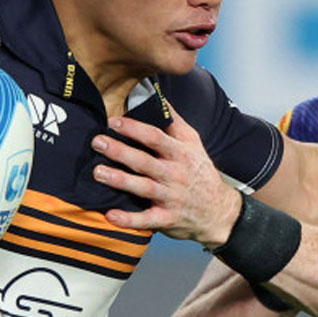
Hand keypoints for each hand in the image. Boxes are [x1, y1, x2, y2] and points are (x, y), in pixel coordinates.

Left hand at [90, 103, 241, 247]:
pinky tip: (110, 216)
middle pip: (145, 161)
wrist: (220, 211)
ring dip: (120, 180)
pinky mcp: (167, 219)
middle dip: (120, 151)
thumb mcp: (194, 144)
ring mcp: (171, 197)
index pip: (156, 137)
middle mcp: (175, 174)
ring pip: (144, 188)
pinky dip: (129, 220)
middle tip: (97, 142)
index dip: (134, 128)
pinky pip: (146, 220)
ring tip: (98, 173)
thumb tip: (158, 97)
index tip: (113, 122)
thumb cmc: (200, 173)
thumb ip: (175, 122)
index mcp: (180, 154)